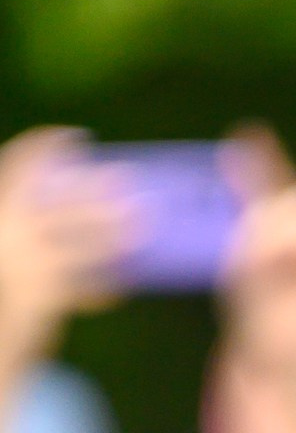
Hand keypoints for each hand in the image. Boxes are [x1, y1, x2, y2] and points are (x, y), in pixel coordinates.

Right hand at [0, 128, 125, 385]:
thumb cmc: (0, 289)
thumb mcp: (7, 245)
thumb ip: (27, 227)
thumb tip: (82, 212)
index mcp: (0, 209)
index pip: (19, 162)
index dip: (47, 144)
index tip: (77, 136)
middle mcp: (8, 230)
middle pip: (63, 202)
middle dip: (97, 188)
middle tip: (128, 176)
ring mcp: (27, 264)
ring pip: (83, 241)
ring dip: (115, 231)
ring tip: (144, 224)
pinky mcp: (44, 297)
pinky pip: (87, 286)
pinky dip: (106, 285)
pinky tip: (123, 285)